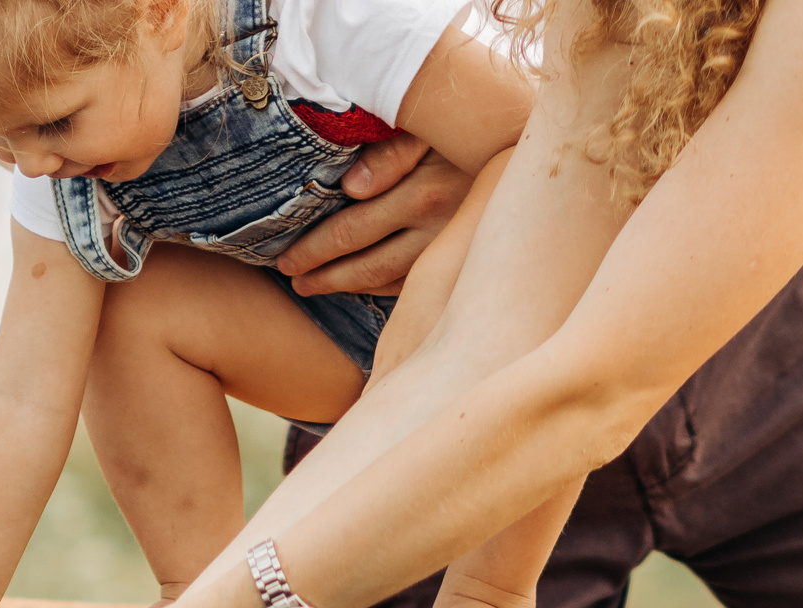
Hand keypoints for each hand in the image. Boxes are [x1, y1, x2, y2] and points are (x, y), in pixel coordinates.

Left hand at [277, 136, 473, 297]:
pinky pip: (412, 284)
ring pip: (388, 281)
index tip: (284, 258)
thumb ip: (391, 152)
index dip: (314, 249)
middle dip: (321, 275)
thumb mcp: (427, 125)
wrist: (519, 141)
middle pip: (364, 265)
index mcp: (423, 194)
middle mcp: (436, 229)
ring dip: (345, 288)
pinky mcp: (458, 258)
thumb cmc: (461, 124)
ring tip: (312, 287)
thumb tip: (351, 187)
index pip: (351, 233)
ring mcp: (449, 249)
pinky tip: (358, 285)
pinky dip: (379, 288)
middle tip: (291, 278)